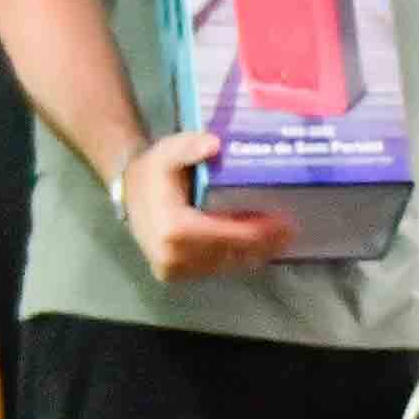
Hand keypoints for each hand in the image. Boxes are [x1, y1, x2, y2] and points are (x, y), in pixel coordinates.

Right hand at [119, 131, 296, 282]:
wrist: (128, 192)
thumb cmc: (152, 172)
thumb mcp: (167, 151)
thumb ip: (188, 146)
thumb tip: (214, 144)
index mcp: (175, 230)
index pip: (228, 236)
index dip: (259, 232)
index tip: (285, 223)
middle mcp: (174, 257)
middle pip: (231, 255)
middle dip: (263, 244)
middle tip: (290, 231)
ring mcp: (174, 270)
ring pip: (225, 265)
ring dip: (253, 254)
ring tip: (278, 238)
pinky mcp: (175, 274)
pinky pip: (214, 269)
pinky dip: (236, 257)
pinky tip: (255, 246)